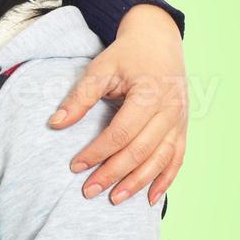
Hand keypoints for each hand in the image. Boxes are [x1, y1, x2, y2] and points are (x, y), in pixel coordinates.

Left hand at [50, 5, 187, 205]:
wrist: (159, 40)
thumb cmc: (127, 55)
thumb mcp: (100, 69)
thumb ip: (80, 97)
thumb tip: (55, 123)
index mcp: (150, 94)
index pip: (121, 133)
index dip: (97, 152)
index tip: (75, 166)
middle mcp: (170, 110)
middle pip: (141, 151)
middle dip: (114, 174)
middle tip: (88, 191)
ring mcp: (180, 120)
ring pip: (161, 160)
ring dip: (138, 183)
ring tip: (114, 200)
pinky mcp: (183, 127)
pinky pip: (177, 159)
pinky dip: (165, 180)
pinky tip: (150, 199)